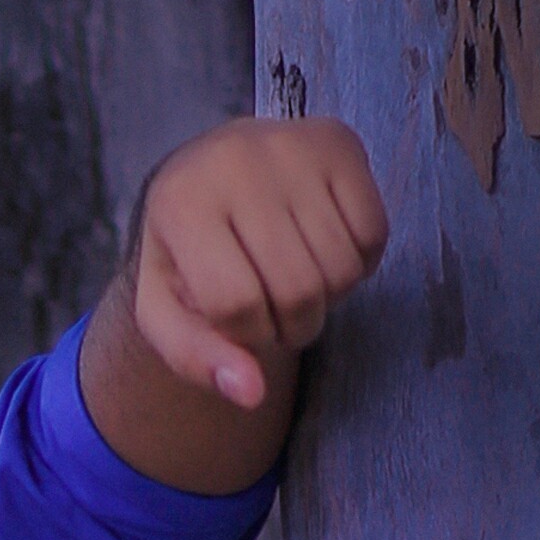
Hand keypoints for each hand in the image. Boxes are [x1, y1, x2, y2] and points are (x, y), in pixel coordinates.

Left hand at [130, 114, 387, 415]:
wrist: (212, 168)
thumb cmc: (187, 250)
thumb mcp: (165, 309)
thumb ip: (195, 358)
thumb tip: (252, 395)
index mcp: (182, 204)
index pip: (236, 305)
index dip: (246, 335)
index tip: (239, 322)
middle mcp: (239, 163)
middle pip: (298, 290)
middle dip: (292, 325)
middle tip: (275, 310)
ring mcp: (295, 146)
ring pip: (341, 269)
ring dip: (327, 298)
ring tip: (296, 278)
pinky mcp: (341, 143)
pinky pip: (374, 236)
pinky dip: (358, 263)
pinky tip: (325, 248)